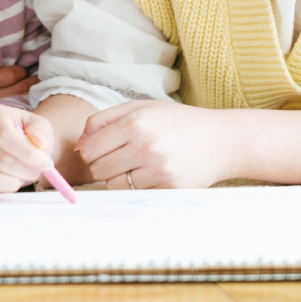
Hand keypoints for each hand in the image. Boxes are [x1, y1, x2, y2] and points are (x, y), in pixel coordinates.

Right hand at [0, 104, 58, 201]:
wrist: (15, 147)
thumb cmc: (26, 137)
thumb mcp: (39, 126)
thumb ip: (41, 131)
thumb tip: (38, 142)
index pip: (4, 136)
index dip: (28, 154)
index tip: (46, 163)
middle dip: (24, 170)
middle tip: (33, 171)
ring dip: (8, 183)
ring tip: (16, 178)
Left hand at [77, 100, 235, 189]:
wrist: (222, 140)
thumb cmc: (176, 122)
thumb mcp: (140, 108)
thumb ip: (103, 121)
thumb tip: (78, 145)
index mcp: (134, 123)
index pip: (89, 149)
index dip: (89, 151)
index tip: (100, 150)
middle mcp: (145, 146)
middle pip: (97, 169)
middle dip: (102, 165)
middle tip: (119, 158)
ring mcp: (158, 169)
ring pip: (114, 185)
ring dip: (119, 178)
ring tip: (137, 165)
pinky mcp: (169, 187)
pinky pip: (135, 194)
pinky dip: (137, 187)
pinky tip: (152, 174)